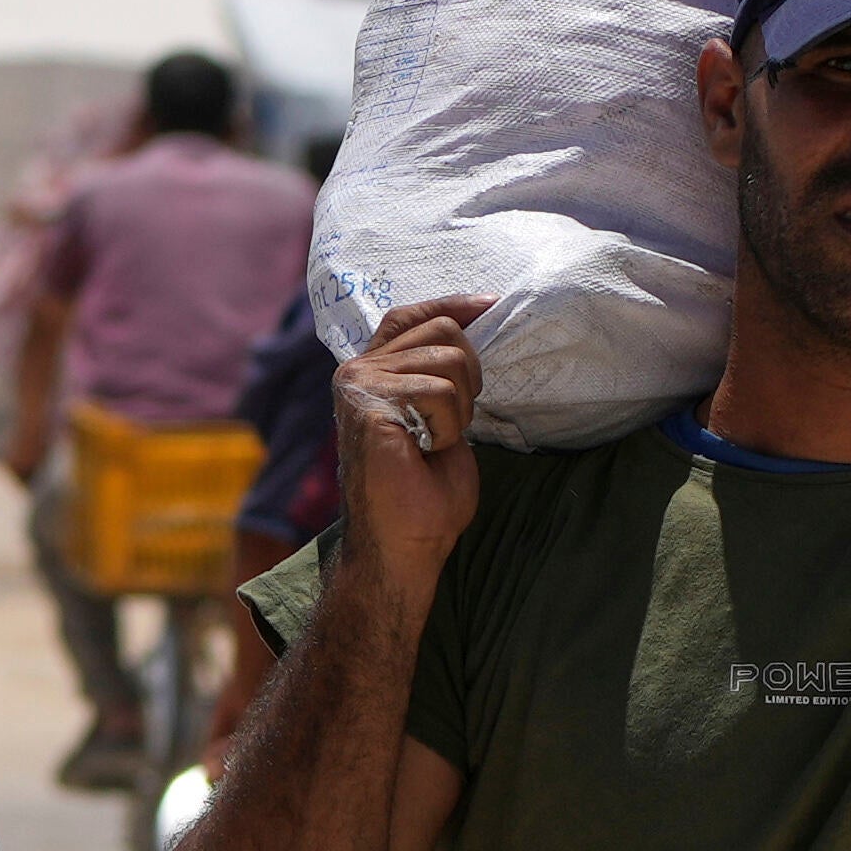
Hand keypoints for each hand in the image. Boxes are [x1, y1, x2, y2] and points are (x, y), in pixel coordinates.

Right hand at [335, 302, 492, 581]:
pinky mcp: (368, 402)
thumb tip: (474, 333)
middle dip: (469, 376)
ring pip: (448, 358)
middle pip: (443, 329)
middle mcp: (358, 370)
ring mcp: (359, 383)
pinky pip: (437, 391)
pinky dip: (447, 426)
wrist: (405, 545)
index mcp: (373, 371)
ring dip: (459, 409)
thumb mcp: (444, 420)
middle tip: (452, 425)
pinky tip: (425, 451)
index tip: (491, 305)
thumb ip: (444, 377)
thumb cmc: (425, 495)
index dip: (453, 305)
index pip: (412, 315)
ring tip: (434, 444)